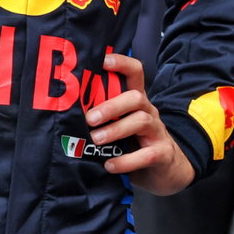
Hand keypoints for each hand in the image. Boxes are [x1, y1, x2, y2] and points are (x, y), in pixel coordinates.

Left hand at [86, 53, 195, 195]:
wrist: (166, 172)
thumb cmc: (135, 146)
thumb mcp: (121, 127)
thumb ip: (102, 118)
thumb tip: (67, 111)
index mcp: (137, 102)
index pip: (134, 73)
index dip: (121, 63)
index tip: (102, 61)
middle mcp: (149, 112)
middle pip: (135, 97)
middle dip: (111, 106)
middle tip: (90, 119)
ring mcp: (157, 132)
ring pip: (141, 121)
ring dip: (116, 130)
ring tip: (96, 140)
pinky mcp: (162, 153)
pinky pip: (146, 154)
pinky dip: (126, 161)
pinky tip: (109, 165)